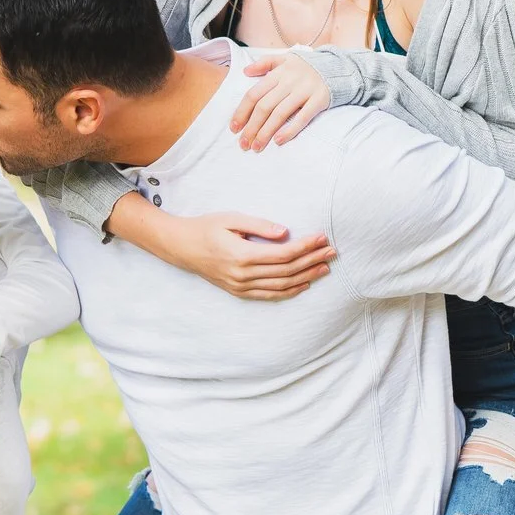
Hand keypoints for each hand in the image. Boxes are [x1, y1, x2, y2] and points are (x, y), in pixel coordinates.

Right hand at [151, 210, 334, 300]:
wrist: (183, 247)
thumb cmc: (207, 227)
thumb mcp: (232, 219)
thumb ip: (259, 226)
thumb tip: (286, 232)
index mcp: (242, 255)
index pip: (284, 254)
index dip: (306, 247)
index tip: (322, 238)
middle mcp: (243, 275)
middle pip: (287, 270)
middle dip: (312, 260)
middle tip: (331, 251)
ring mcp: (241, 286)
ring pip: (281, 285)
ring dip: (306, 277)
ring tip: (324, 267)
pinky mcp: (239, 292)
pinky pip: (270, 295)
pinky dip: (289, 291)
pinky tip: (304, 284)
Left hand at [231, 54, 332, 149]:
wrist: (340, 67)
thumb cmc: (307, 67)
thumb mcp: (286, 59)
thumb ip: (265, 63)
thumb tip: (245, 72)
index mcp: (279, 73)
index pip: (254, 94)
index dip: (242, 112)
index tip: (234, 128)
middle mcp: (290, 81)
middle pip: (264, 106)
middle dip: (251, 127)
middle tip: (243, 144)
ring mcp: (305, 90)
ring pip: (280, 114)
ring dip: (266, 132)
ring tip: (257, 147)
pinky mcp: (319, 100)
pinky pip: (303, 117)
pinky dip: (290, 130)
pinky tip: (279, 141)